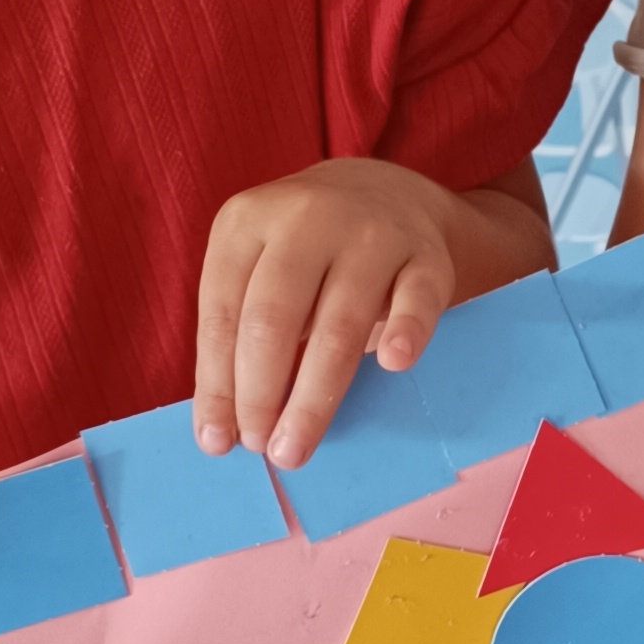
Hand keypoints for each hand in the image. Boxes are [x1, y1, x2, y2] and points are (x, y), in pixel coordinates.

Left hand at [192, 158, 464, 469]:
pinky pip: (416, 299)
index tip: (218, 440)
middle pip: (274, 318)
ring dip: (315, 394)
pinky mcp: (426, 256)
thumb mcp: (257, 269)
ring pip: (339, 322)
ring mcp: (371, 233)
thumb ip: (239, 333)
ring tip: (297, 445)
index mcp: (247, 221)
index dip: (218, 382)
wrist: (388, 195)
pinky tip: (393, 363)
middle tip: (261, 448)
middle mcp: (307, 218)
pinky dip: (406, 330)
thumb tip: (222, 428)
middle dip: (261, 393)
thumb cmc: (307, 256)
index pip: (222, 312)